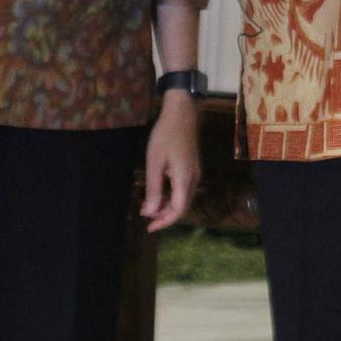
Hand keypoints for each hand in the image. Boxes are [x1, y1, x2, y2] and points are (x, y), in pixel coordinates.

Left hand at [141, 89, 199, 231]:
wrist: (181, 113)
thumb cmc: (165, 135)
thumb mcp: (154, 162)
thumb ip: (153, 189)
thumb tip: (150, 212)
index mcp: (185, 179)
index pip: (178, 210)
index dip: (164, 222)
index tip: (148, 227)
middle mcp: (194, 179)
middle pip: (182, 207)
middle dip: (164, 216)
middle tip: (145, 218)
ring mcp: (195, 173)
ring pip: (183, 198)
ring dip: (166, 206)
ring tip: (148, 206)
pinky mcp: (192, 167)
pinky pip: (183, 189)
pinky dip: (170, 196)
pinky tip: (158, 193)